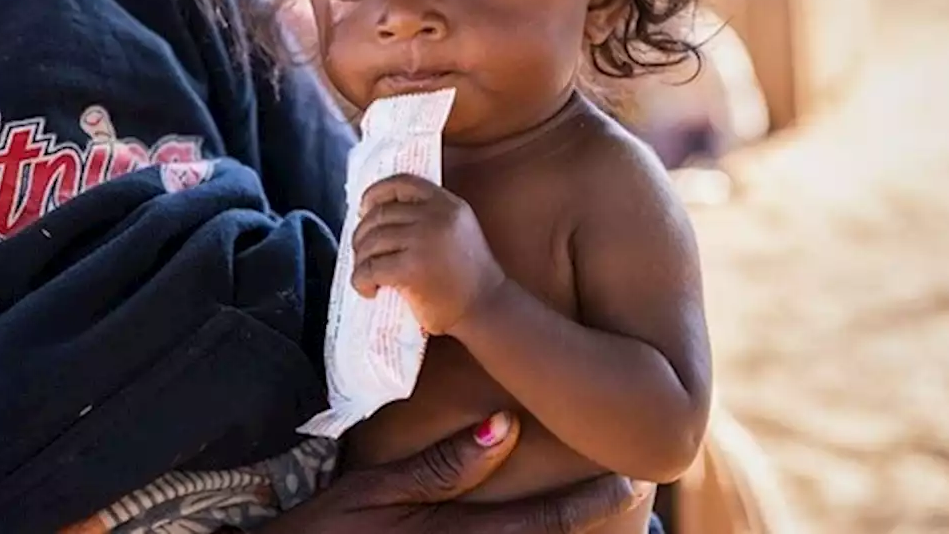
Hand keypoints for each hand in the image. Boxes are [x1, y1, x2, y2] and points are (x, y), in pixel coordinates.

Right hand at [262, 412, 650, 533]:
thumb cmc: (317, 533)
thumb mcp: (374, 492)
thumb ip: (444, 466)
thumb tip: (506, 424)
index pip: (544, 525)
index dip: (593, 503)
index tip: (631, 478)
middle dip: (591, 523)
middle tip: (630, 493)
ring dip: (561, 533)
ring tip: (596, 507)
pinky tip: (539, 525)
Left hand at [352, 173, 505, 334]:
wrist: (486, 308)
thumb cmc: (469, 276)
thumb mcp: (458, 230)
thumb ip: (431, 215)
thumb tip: (379, 214)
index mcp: (448, 204)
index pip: (402, 183)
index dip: (376, 193)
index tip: (365, 208)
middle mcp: (436, 216)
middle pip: (380, 214)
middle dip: (362, 234)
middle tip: (362, 252)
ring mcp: (423, 241)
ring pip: (371, 241)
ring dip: (360, 259)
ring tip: (366, 273)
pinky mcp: (410, 269)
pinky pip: (370, 268)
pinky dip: (360, 280)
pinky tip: (368, 289)